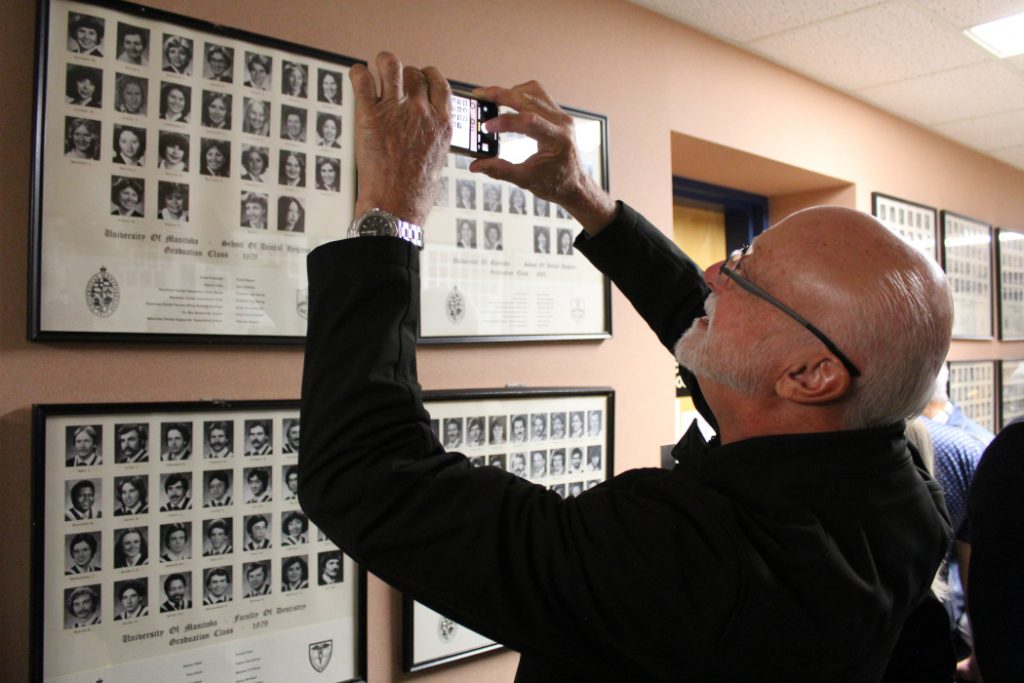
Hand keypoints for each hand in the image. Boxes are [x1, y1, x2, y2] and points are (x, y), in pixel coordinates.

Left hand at [350, 52, 450, 225]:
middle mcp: (420, 111)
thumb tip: (427, 132)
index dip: (427, 75)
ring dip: (383, 65)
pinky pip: (361, 78)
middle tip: (393, 86)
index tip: (420, 78)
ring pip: (389, 64)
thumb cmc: (415, 193)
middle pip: (412, 73)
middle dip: (403, 76)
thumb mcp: (438, 161)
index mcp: (441, 123)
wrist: (394, 206)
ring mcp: (394, 110)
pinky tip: (357, 78)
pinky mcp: (368, 115)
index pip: (437, 81)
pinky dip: (357, 73)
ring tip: (377, 75)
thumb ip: (433, 137)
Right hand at [470, 81, 615, 232]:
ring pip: (533, 91)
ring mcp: (561, 116)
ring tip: (491, 98)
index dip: (505, 121)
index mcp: (557, 140)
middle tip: (480, 95)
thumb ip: (499, 170)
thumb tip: (475, 165)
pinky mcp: (557, 114)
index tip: (486, 126)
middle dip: (502, 95)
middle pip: (529, 99)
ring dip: (511, 92)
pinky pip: (538, 95)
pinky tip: (507, 102)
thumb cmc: (554, 184)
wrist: (574, 185)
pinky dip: (520, 94)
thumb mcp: (525, 180)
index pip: (529, 121)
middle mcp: (562, 123)